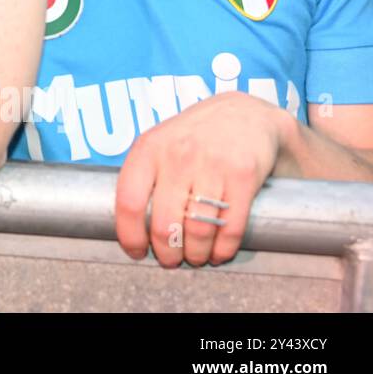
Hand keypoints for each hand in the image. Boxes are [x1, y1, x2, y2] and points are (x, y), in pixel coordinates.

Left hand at [115, 93, 284, 267]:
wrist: (245, 114)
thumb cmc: (194, 136)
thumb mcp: (159, 142)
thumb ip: (144, 176)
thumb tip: (130, 225)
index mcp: (148, 149)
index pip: (128, 202)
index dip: (130, 236)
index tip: (136, 252)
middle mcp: (177, 156)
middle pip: (164, 224)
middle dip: (167, 252)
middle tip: (170, 259)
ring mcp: (212, 164)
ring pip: (198, 230)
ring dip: (196, 254)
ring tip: (196, 257)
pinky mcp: (244, 175)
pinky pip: (231, 227)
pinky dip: (223, 249)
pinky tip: (219, 252)